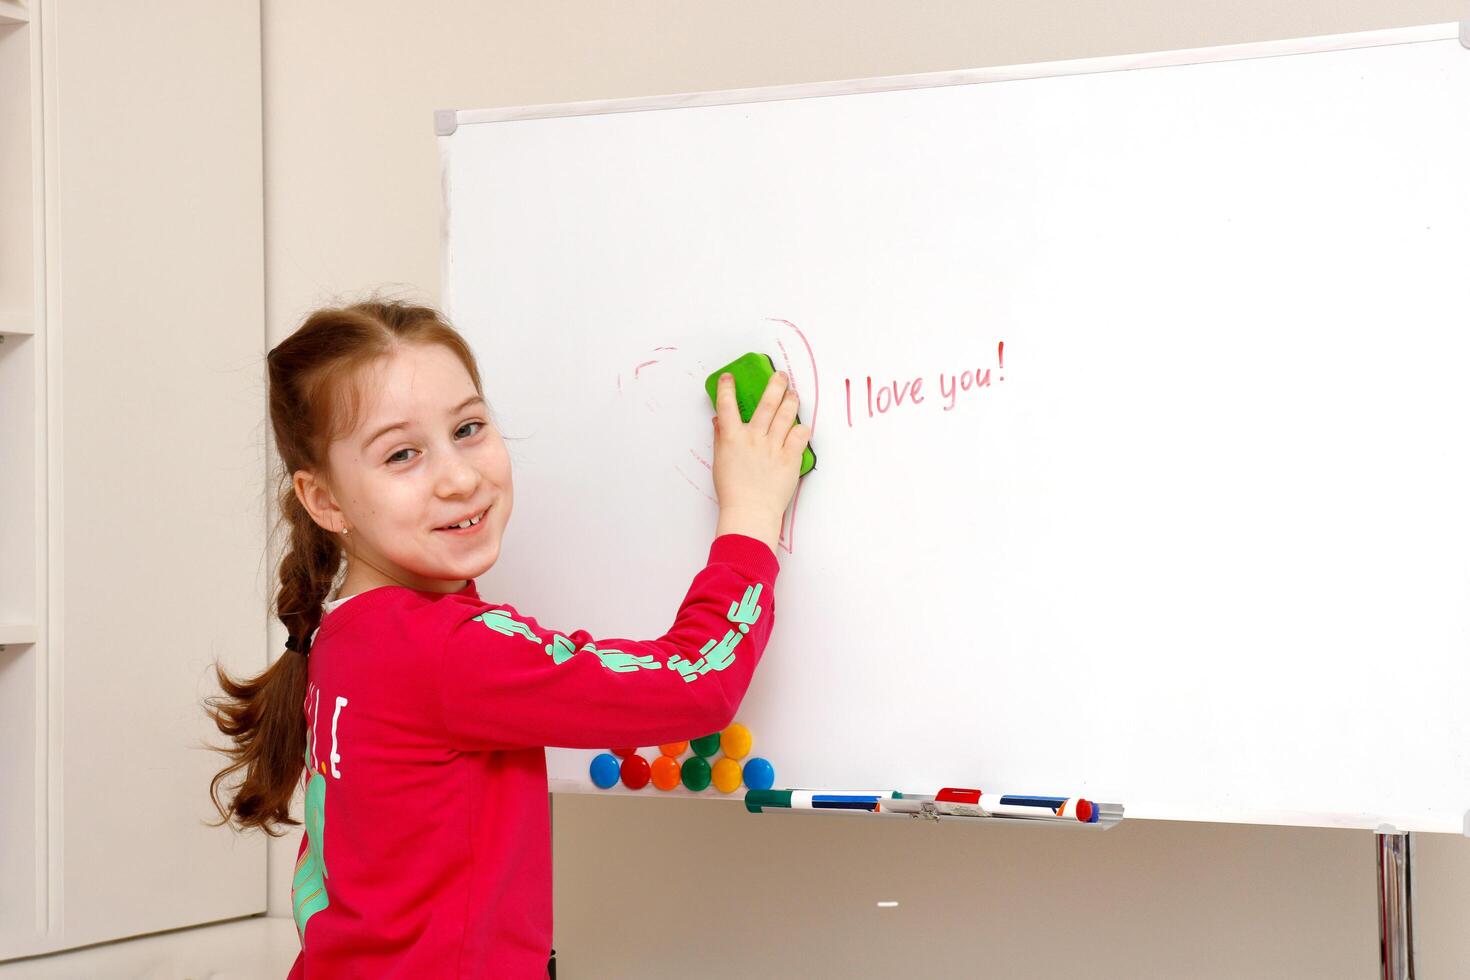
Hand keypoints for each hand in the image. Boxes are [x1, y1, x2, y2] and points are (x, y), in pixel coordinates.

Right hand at [711, 370, 810, 551]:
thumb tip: (720, 420)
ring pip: (786, 414)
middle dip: (775, 384)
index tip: (730, 377)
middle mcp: (754, 438)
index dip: (727, 387)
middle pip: (767, 402)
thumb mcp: (720, 462)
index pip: (727, 404)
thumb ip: (721, 438)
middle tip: (780, 375)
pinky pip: (800, 435)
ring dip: (791, 400)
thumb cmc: (733, 491)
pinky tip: (801, 426)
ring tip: (793, 394)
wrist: (750, 513)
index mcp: (732, 438)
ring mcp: (773, 447)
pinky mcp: (790, 458)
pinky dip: (802, 428)